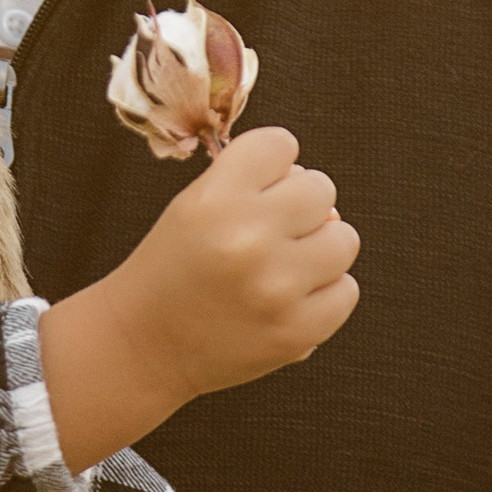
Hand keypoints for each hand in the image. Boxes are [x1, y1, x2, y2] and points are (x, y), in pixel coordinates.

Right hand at [39, 128, 359, 467]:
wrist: (144, 346)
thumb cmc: (174, 270)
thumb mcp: (193, 206)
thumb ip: (252, 183)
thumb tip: (317, 189)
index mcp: (216, 198)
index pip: (280, 144)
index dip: (273, 166)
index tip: (258, 189)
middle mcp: (248, 238)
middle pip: (321, 189)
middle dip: (300, 208)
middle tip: (269, 233)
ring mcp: (277, 287)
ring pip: (344, 239)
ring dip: (320, 250)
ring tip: (284, 266)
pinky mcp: (297, 331)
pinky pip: (346, 290)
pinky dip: (324, 294)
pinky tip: (290, 299)